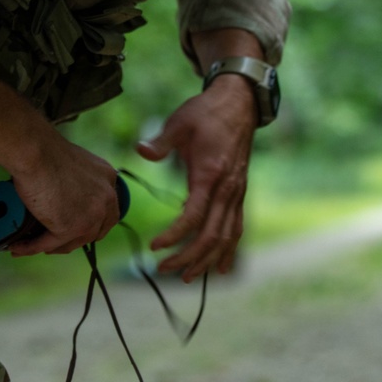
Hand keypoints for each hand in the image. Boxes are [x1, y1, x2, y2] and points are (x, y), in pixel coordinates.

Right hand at [0, 80, 119, 256]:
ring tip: (33, 244)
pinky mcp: (71, 227)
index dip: (92, 223)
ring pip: (73, 241)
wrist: (34, 151)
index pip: (107, 211)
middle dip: (75, 239)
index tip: (76, 228)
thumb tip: (63, 199)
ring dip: (52, 246)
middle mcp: (106, 197)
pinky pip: (49, 243)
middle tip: (54, 241)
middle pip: (96, 231)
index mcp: (108, 178)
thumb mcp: (73, 164)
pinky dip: (32, 247)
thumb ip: (77, 182)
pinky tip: (20, 246)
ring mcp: (91, 214)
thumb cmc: (45, 150)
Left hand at [137, 75, 256, 280]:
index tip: (154, 247)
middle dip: (188, 257)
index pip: (194, 216)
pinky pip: (237, 228)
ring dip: (208, 260)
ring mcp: (237, 193)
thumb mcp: (180, 122)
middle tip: (163, 269)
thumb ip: (161, 141)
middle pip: (212, 235)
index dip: (175, 235)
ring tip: (187, 277)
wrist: (237, 104)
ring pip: (227, 237)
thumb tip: (141, 151)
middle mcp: (228, 189)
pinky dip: (229, 250)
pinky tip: (222, 268)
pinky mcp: (240, 194)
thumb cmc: (205, 113)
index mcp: (210, 174)